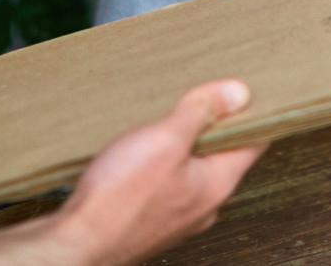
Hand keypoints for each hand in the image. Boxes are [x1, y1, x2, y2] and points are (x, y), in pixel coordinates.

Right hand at [33, 79, 266, 265]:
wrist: (76, 243)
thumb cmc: (118, 198)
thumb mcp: (164, 140)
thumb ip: (201, 113)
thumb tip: (237, 93)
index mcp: (217, 185)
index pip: (254, 142)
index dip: (252, 112)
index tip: (245, 88)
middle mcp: (203, 205)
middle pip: (223, 155)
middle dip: (214, 126)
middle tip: (199, 95)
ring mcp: (177, 216)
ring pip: (193, 170)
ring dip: (183, 145)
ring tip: (164, 122)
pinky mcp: (151, 220)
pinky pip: (168, 184)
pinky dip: (162, 164)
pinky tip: (141, 153)